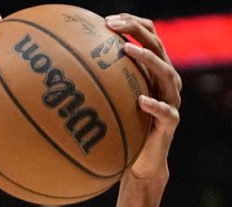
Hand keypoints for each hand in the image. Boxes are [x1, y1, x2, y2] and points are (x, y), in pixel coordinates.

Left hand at [106, 13, 181, 186]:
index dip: (131, 24)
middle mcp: (166, 80)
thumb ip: (99, 84)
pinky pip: (165, 111)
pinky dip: (154, 105)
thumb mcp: (110, 102)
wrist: (142, 161)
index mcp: (153, 70)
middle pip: (157, 46)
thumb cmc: (123, 129)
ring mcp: (171, 100)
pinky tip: (140, 100)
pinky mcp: (171, 121)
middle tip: (113, 26)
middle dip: (136, 31)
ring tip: (127, 50)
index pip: (149, 36)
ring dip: (147, 59)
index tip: (106, 20)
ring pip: (166, 72)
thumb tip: (60, 70)